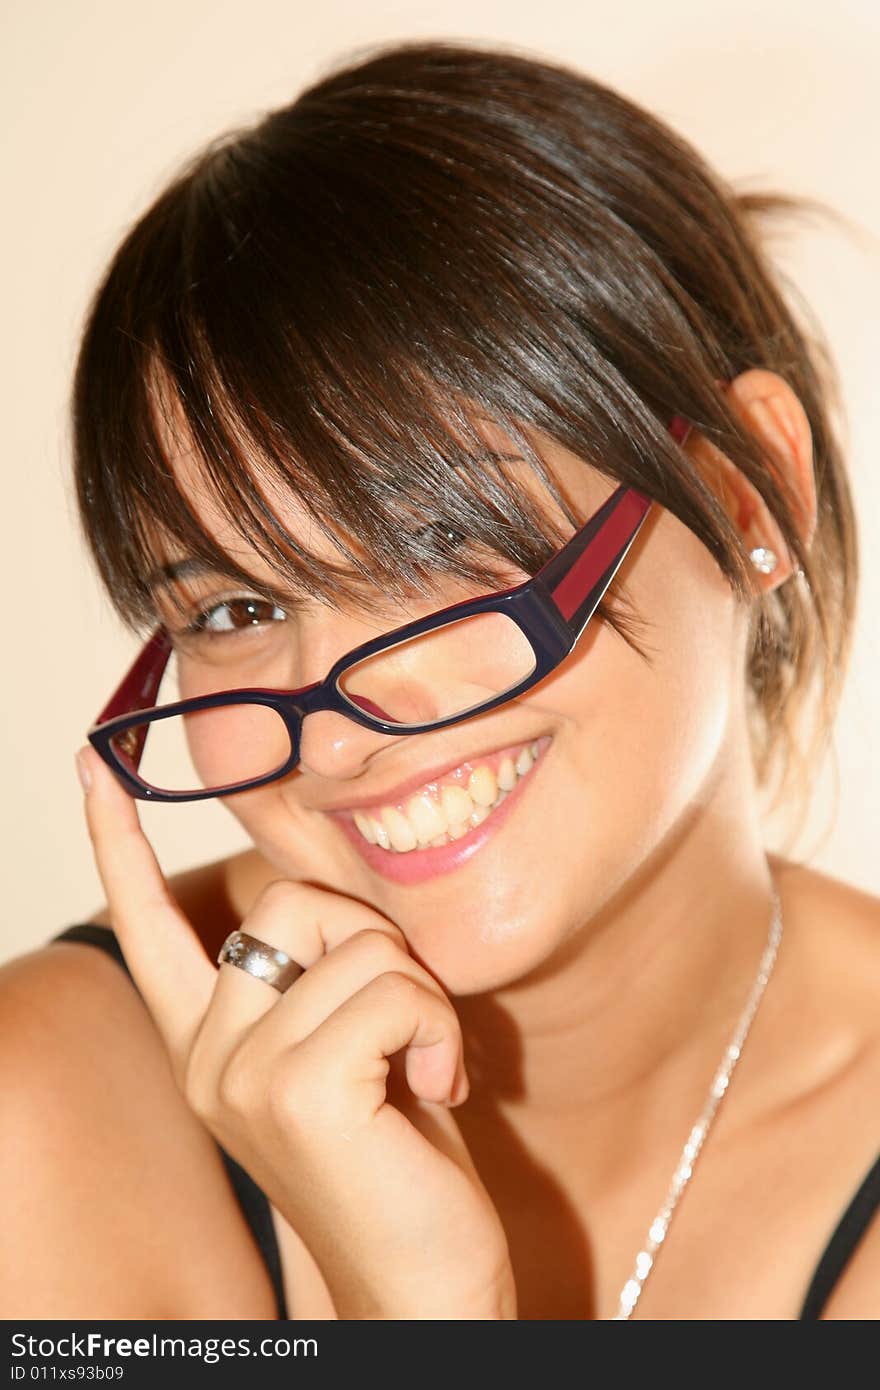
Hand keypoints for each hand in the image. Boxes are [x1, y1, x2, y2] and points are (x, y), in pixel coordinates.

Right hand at [75, 746, 516, 1319]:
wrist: (424, 1278)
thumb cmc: (400, 1157)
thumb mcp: (349, 1047)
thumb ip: (318, 977)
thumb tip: (328, 899)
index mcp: (210, 1042)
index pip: (150, 925)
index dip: (119, 841)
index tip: (95, 766)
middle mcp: (206, 1055)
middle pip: (293, 900)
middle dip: (376, 944)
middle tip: (404, 1027)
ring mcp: (239, 1074)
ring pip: (358, 942)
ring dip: (423, 999)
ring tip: (422, 1071)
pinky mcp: (293, 1090)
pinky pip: (392, 987)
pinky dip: (437, 1028)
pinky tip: (435, 1091)